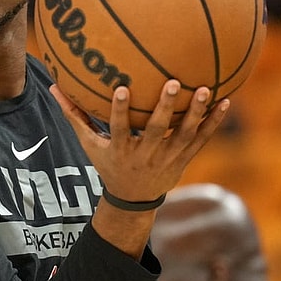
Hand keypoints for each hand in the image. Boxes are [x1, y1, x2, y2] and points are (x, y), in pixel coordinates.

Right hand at [50, 80, 229, 202]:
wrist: (134, 198)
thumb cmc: (109, 163)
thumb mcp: (89, 145)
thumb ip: (75, 116)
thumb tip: (55, 87)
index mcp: (122, 150)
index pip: (119, 129)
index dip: (119, 111)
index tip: (121, 89)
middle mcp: (146, 154)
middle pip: (158, 131)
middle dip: (166, 108)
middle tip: (173, 83)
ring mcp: (168, 157)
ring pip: (184, 135)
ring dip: (196, 113)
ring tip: (206, 89)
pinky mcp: (185, 158)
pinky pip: (202, 139)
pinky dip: (214, 122)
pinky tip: (226, 101)